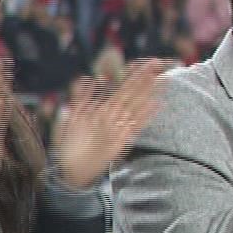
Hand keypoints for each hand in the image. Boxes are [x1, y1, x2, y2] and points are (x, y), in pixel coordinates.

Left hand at [51, 59, 168, 189]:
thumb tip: (93, 78)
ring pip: (136, 106)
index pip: (123, 88)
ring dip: (148, 93)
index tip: (146, 62)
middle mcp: (115, 117)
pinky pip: (136, 126)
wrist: (71, 170)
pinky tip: (157, 104)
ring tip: (161, 79)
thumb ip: (82, 97)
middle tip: (158, 63)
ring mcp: (119, 128)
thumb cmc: (72, 145)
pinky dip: (146, 115)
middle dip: (144, 78)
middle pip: (132, 94)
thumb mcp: (74, 117)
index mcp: (105, 109)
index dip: (134, 75)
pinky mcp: (121, 141)